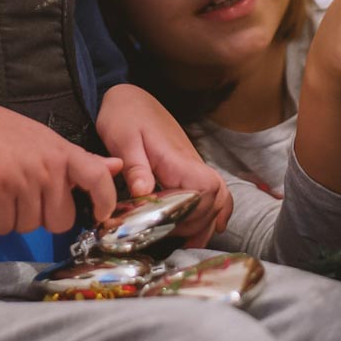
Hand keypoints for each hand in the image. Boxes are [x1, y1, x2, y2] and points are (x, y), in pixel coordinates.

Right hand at [0, 100, 122, 236]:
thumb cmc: (20, 139)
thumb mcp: (56, 145)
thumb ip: (87, 162)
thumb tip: (118, 166)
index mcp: (67, 155)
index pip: (99, 179)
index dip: (105, 202)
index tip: (99, 216)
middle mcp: (50, 166)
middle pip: (60, 222)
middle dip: (46, 219)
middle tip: (34, 202)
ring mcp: (25, 177)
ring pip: (30, 227)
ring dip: (19, 220)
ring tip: (13, 196)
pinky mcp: (0, 187)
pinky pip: (5, 225)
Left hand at [95, 84, 231, 245]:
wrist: (130, 97)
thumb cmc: (124, 115)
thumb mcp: (122, 138)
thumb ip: (135, 166)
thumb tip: (143, 192)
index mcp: (177, 158)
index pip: (207, 188)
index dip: (197, 210)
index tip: (174, 223)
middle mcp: (191, 164)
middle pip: (216, 199)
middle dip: (199, 223)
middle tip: (173, 238)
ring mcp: (192, 167)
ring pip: (218, 197)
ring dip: (207, 222)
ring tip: (188, 243)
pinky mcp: (187, 170)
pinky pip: (211, 192)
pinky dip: (213, 211)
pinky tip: (207, 227)